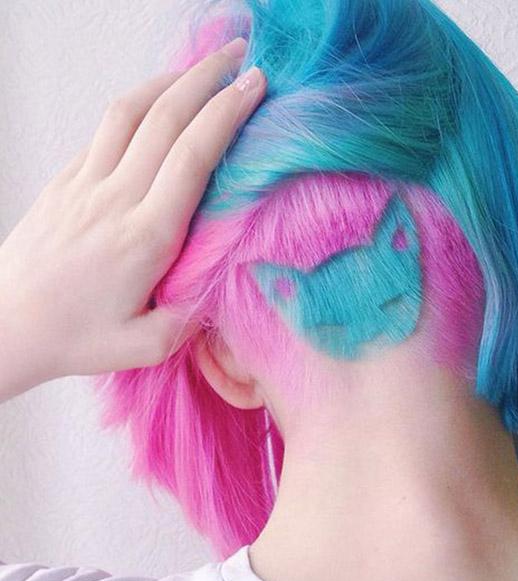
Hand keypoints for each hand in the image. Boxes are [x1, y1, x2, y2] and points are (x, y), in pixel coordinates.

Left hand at [0, 37, 265, 401]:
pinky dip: (136, 106)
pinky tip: (153, 105)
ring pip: (130, 112)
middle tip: (239, 57)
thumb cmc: (75, 338)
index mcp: (147, 236)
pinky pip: (104, 130)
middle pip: (166, 119)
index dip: (227, 113)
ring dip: (169, 81)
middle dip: (208, 78)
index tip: (254, 86)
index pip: (193, 156)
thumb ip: (189, 320)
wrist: (5, 328)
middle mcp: (117, 199)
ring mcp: (85, 184)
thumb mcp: (145, 347)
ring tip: (199, 68)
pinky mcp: (64, 182)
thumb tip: (219, 288)